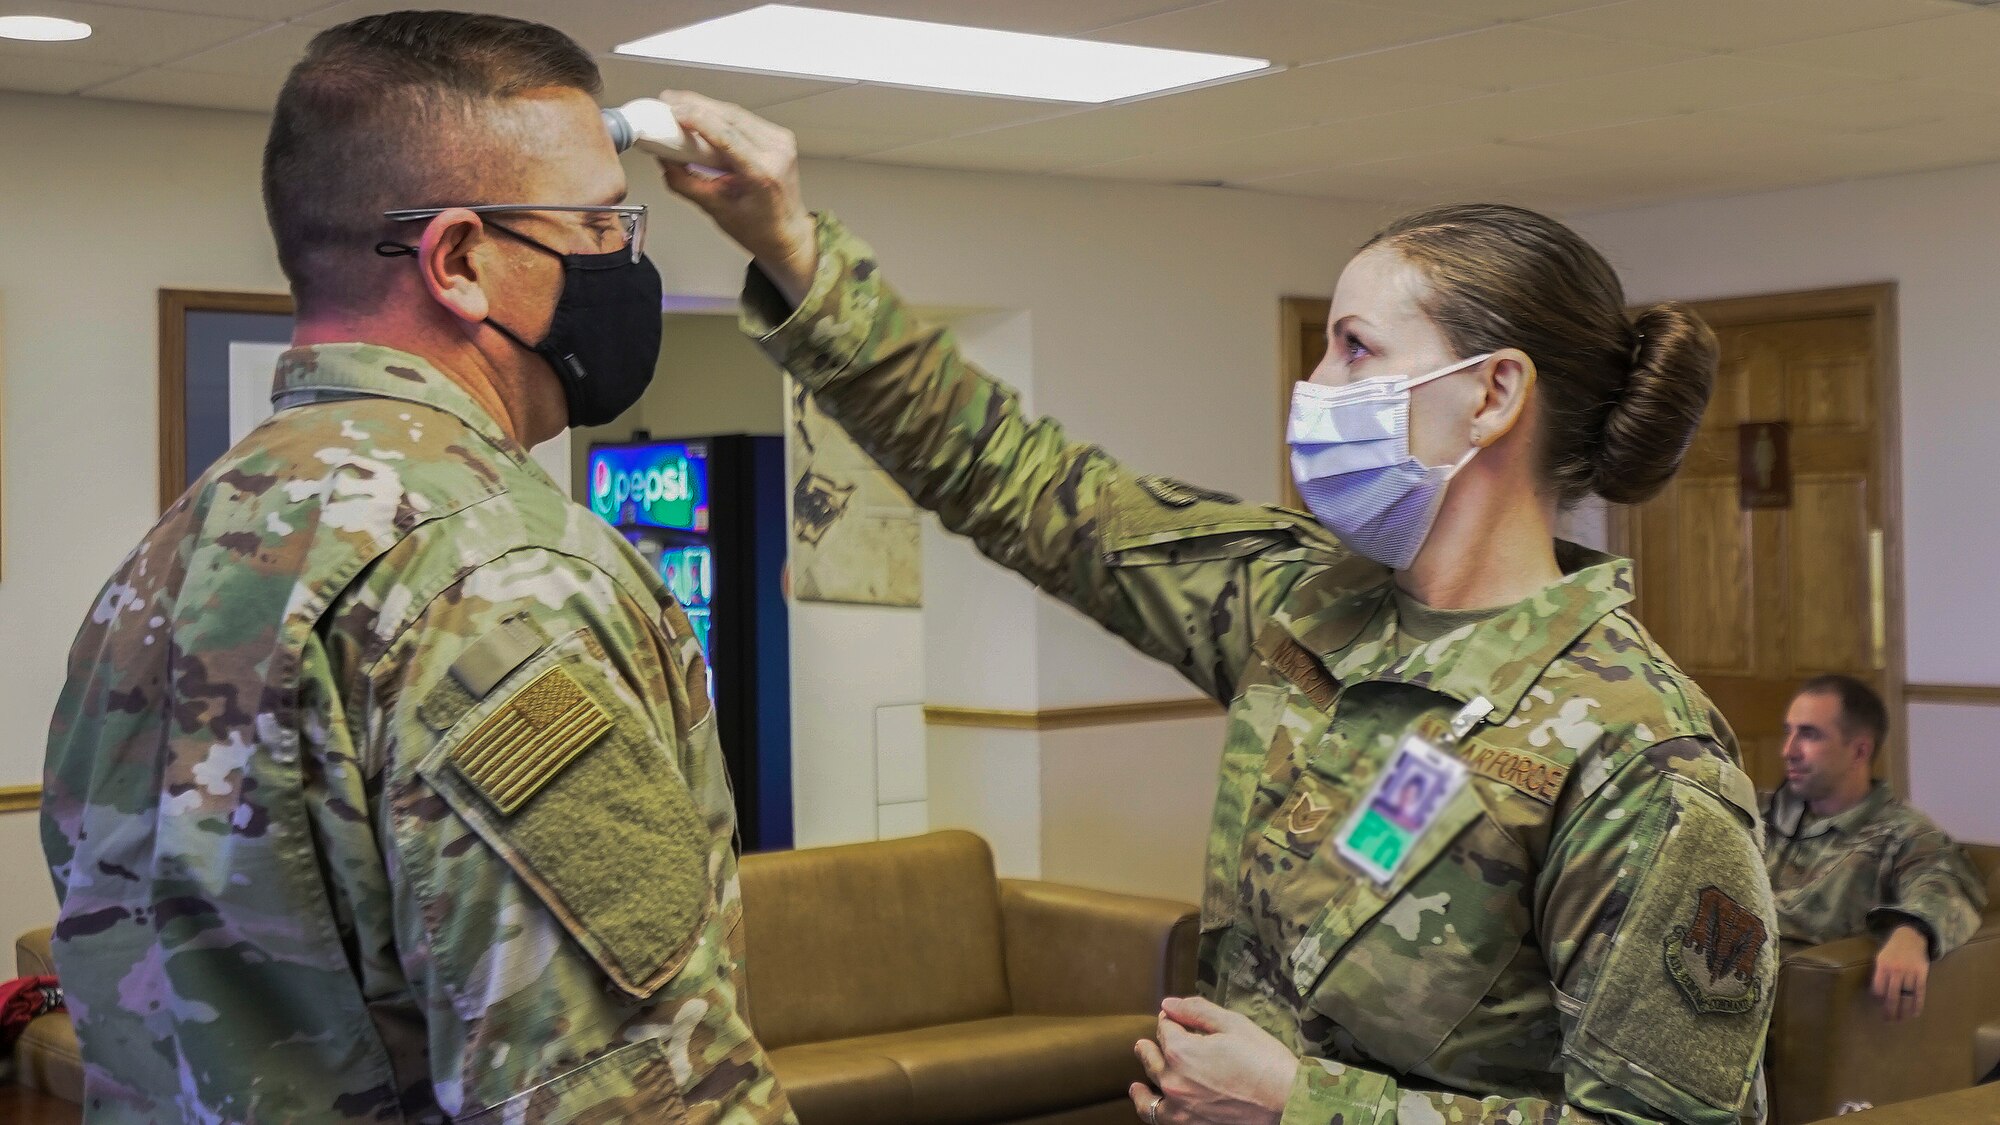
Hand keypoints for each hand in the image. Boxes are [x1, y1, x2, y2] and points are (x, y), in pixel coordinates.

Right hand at [651, 90, 817, 303]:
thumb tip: (664, 160)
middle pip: (730, 116)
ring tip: (678, 103)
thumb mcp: (715, 210)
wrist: (788, 235)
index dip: (696, 118)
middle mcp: (776, 152)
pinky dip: (720, 114)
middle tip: (667, 101)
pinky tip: (701, 112)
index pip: (725, 135)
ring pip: (736, 113)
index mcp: (763, 173)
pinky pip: (744, 119)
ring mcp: (781, 141)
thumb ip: (686, 183)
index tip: (672, 111)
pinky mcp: (779, 137)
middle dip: (695, 105)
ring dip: (706, 106)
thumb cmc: (759, 229)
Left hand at [1128, 996, 1297, 1124]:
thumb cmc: (1265, 1062)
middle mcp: (1175, 1081)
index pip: (1165, 1029)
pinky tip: (1152, 1107)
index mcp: (1181, 1051)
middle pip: (1153, 1059)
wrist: (1287, 1101)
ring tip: (1136, 1084)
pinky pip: (1161, 1119)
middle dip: (1151, 1047)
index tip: (1173, 1018)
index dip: (1169, 1021)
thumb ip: (1196, 1011)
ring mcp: (1181, 1108)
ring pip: (1150, 1097)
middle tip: (1145, 1044)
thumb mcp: (1233, 1024)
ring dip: (1142, 1087)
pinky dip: (1153, 1111)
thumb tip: (1168, 1004)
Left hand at [1872, 924, 1930, 1020]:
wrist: (1910, 937)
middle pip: (1892, 995)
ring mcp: (1910, 972)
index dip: (1878, 999)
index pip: (1878, 988)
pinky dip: (1917, 1005)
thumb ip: (1879, 975)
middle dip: (1890, 1010)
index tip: (1878, 1007)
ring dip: (1903, 1010)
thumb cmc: (1892, 950)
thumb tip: (1877, 995)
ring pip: (1906, 996)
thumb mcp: (1880, 958)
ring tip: (1900, 1020)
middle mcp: (1896, 970)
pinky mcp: (1922, 974)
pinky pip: (1919, 993)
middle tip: (1888, 1021)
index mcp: (1882, 966)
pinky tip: (1914, 1013)